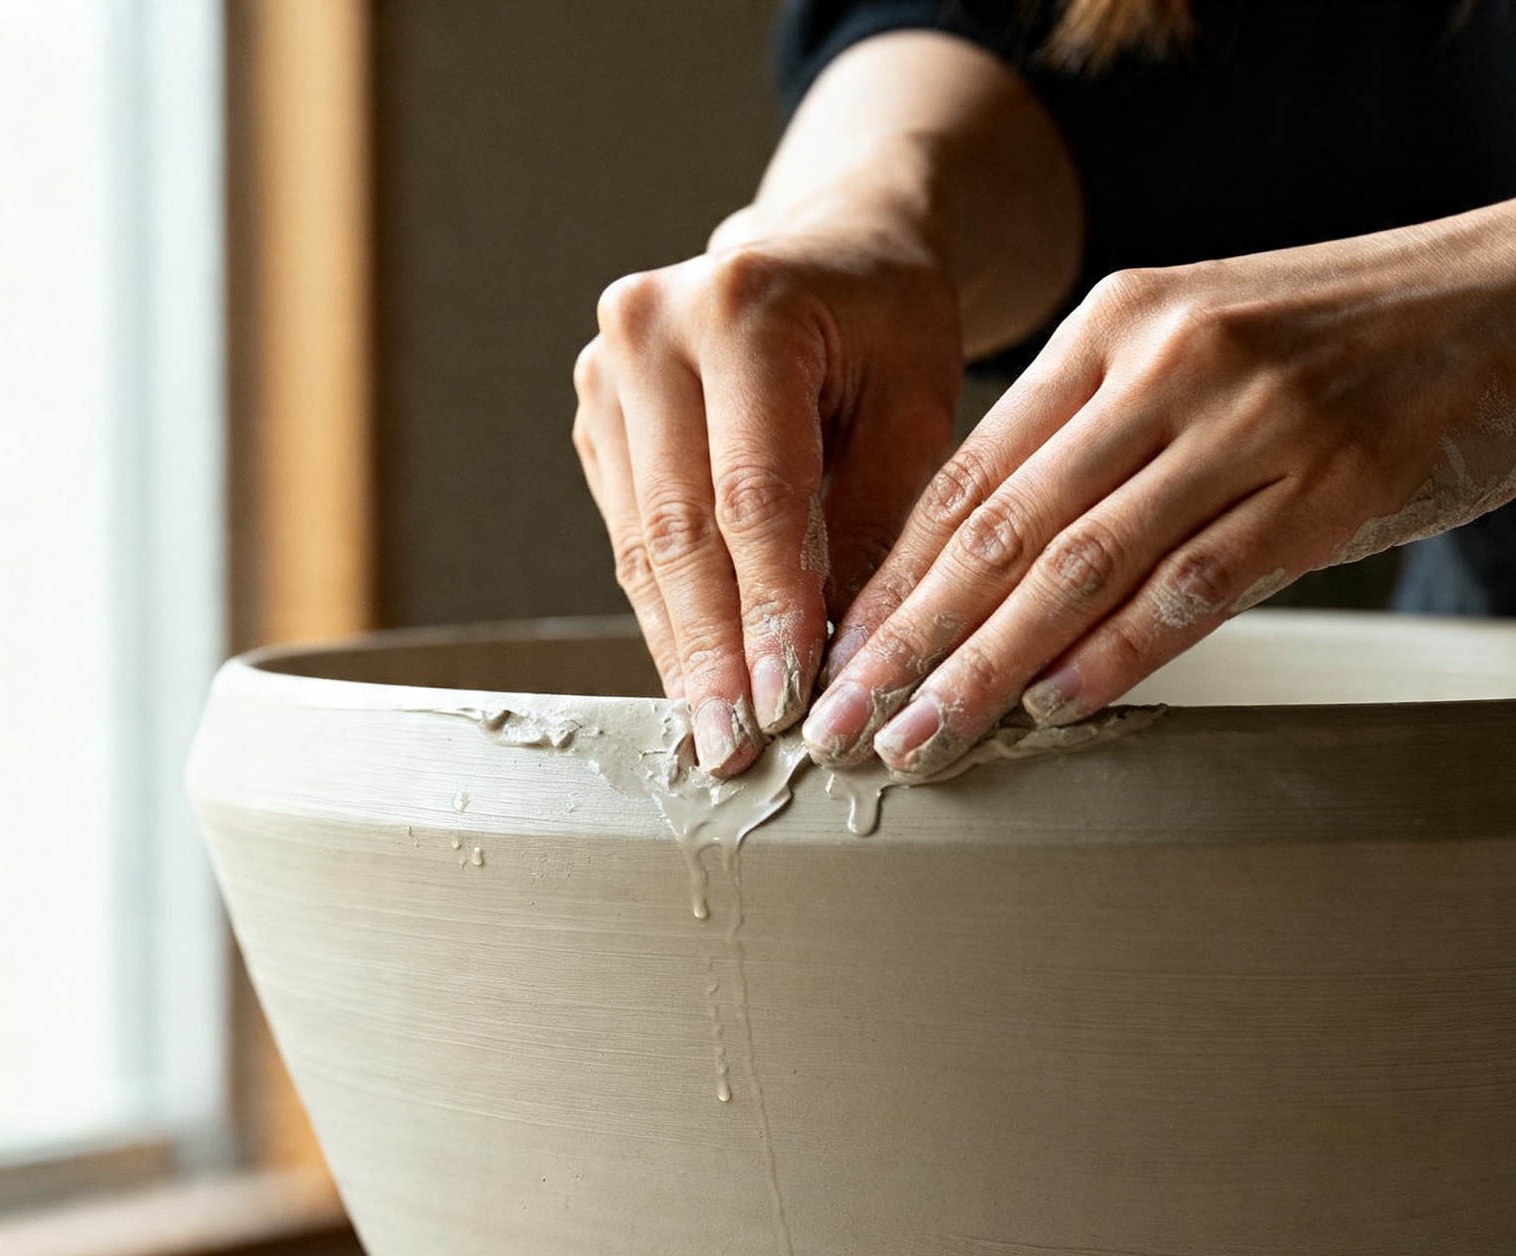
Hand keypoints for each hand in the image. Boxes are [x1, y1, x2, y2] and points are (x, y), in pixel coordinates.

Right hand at [570, 29, 1082, 774]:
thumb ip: (879, 522)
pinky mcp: (597, 421)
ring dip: (681, 649)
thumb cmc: (887, 325)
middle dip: (713, 651)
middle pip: (679, 528)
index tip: (788, 702)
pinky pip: (629, 542)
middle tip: (736, 745)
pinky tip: (697, 679)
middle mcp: (650, 329)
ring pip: (641, 547)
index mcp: (742, 305)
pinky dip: (668, 616)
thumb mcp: (917, 404)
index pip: (755, 493)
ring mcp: (607, 373)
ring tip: (715, 733)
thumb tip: (842, 660)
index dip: (769, 609)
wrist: (827, 251)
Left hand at [802, 198, 1515, 776]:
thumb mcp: (1187, 353)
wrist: (1510, 297)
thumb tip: (982, 576)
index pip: (967, 476)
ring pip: (1080, 566)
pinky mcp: (1326, 486)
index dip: (889, 579)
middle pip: (1001, 530)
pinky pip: (1194, 586)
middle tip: (845, 720)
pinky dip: (1116, 655)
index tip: (834, 656)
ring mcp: (1247, 425)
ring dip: (986, 668)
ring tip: (923, 735)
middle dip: (908, 641)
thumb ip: (1087, 447)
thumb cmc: (1336, 341)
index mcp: (1111, 329)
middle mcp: (1165, 367)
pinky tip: (1055, 707)